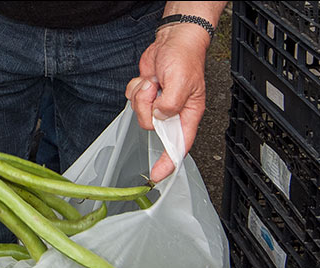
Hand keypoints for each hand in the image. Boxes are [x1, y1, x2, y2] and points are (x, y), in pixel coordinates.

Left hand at [126, 25, 209, 182]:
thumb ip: (171, 105)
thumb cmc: (185, 58)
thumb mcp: (182, 82)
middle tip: (156, 90)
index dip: (168, 162)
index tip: (157, 175)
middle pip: (151, 127)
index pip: (179, 145)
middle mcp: (172, 113)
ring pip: (139, 114)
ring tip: (154, 81)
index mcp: (187, 115)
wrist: (173, 40)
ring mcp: (157, 106)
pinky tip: (147, 79)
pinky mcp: (146, 98)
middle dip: (148, 108)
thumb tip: (160, 117)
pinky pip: (132, 101)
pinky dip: (136, 88)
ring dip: (142, 95)